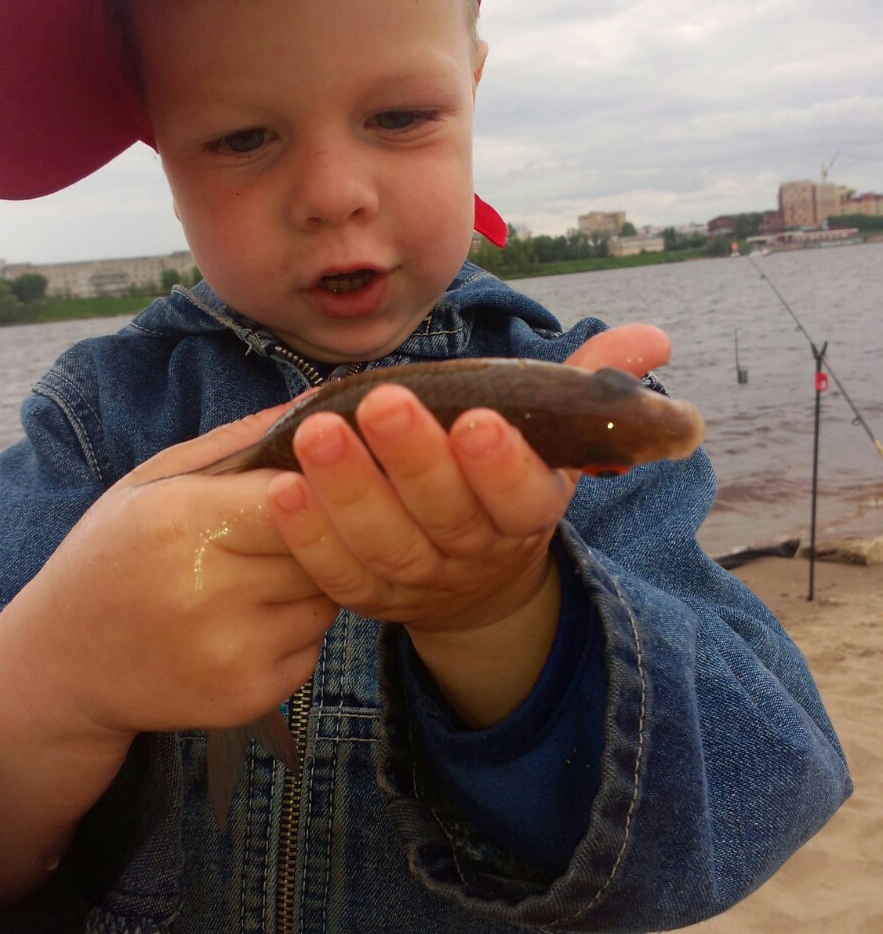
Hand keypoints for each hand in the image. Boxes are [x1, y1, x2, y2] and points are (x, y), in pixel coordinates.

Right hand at [0, 401, 337, 743]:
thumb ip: (238, 441)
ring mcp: (231, 653)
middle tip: (288, 526)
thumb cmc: (114, 554)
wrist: (64, 663)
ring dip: (314, 582)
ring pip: (327, 598)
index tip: (314, 475)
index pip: (297, 493)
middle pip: (323, 547)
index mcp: (184, 523)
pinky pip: (313, 646)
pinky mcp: (249, 696)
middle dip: (320, 531)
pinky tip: (251, 619)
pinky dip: (298, 629)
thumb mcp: (153, 481)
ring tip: (260, 573)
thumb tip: (318, 402)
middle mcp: (209, 593)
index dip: (315, 482)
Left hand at [265, 325, 670, 722]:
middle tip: (382, 401)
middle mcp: (474, 553)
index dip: (500, 465)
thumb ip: (588, 384)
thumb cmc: (504, 485)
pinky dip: (308, 536)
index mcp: (527, 513)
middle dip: (414, 460)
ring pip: (383, 544)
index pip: (522, 498)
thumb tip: (652, 337)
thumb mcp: (553, 440)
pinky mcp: (367, 597)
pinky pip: (335, 574)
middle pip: (445, 515)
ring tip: (316, 431)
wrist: (472, 583)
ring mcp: (417, 582)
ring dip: (348, 489)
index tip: (477, 419)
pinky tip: (280, 487)